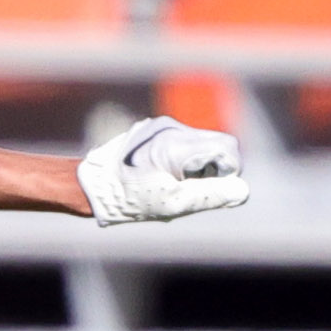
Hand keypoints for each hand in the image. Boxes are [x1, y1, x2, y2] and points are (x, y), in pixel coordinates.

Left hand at [79, 117, 245, 225]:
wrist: (87, 187)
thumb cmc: (127, 199)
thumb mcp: (171, 203)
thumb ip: (210, 196)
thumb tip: (243, 191)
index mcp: (177, 142)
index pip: (228, 148)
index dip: (228, 172)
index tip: (208, 191)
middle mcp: (171, 128)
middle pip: (217, 144)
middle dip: (212, 170)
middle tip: (186, 190)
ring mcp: (161, 127)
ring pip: (202, 144)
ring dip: (197, 167)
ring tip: (170, 184)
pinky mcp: (153, 131)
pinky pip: (184, 144)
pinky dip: (182, 162)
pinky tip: (160, 176)